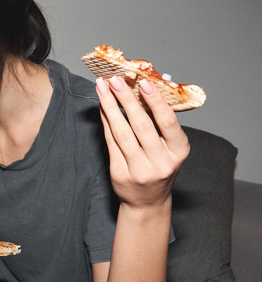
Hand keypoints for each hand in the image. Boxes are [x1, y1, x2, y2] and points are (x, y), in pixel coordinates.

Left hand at [95, 76, 188, 210]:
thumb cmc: (160, 165)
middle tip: (114, 80)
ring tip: (102, 88)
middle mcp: (161, 162)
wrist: (147, 201)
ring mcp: (139, 169)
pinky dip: (105, 121)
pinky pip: (110, 142)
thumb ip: (160, 119)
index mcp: (179, 151)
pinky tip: (102, 106)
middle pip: (140, 126)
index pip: (167, 123)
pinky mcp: (120, 173)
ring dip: (110, 107)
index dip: (156, 102)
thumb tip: (151, 83)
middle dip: (126, 99)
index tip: (144, 83)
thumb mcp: (169, 146)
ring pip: (121, 133)